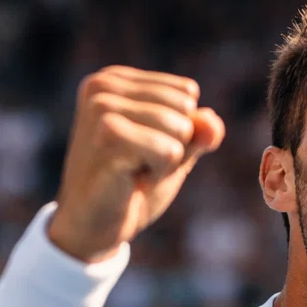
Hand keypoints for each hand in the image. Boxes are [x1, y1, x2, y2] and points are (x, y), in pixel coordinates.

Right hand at [47, 66, 225, 262]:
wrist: (94, 227)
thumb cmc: (132, 187)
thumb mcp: (174, 154)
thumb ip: (197, 133)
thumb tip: (213, 123)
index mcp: (114, 79)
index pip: (187, 93)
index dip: (179, 132)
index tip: (144, 150)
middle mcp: (103, 86)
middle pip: (185, 107)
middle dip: (174, 145)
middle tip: (139, 165)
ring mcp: (101, 108)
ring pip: (180, 128)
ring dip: (167, 162)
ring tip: (133, 172)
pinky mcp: (106, 135)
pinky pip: (170, 151)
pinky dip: (160, 174)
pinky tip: (130, 181)